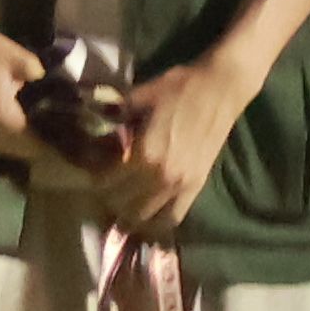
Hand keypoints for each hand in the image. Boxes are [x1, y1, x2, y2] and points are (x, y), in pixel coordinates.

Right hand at [0, 0, 41, 169]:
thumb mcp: (24, 62)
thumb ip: (42, 85)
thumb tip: (52, 99)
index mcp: (1, 120)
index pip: (34, 148)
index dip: (51, 145)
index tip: (63, 138)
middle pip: (16, 153)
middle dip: (32, 145)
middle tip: (49, 132)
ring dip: (12, 144)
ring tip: (28, 127)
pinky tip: (2, 124)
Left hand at [94, 49, 246, 235]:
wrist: (220, 88)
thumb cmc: (178, 88)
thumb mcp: (137, 97)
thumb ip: (113, 118)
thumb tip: (92, 130)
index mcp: (144, 153)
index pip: (104, 182)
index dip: (92, 176)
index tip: (89, 167)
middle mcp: (160, 176)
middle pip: (119, 204)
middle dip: (106, 195)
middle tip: (104, 182)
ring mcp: (180, 185)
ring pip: (143, 218)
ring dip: (127, 212)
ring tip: (122, 199)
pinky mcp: (196, 187)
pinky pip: (172, 218)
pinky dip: (155, 222)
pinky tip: (147, 214)